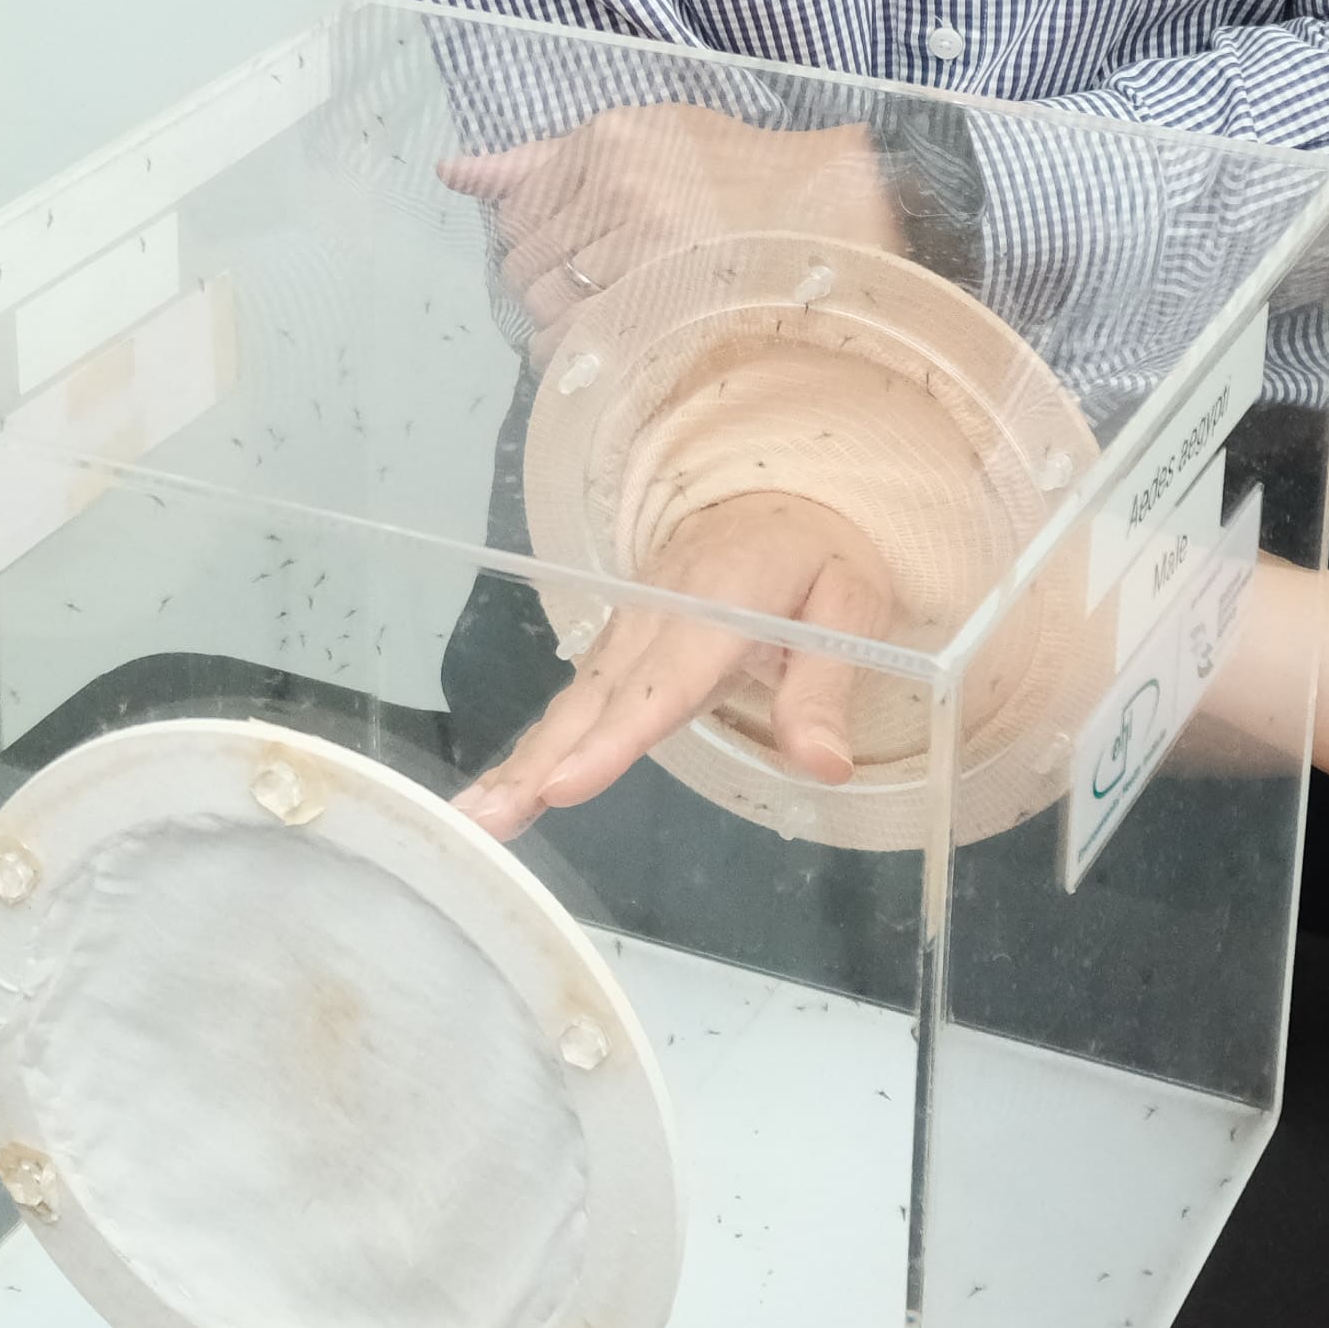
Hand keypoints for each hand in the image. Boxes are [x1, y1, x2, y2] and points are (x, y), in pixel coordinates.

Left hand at [443, 102, 903, 333]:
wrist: (835, 214)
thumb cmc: (740, 180)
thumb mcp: (647, 141)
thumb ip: (542, 163)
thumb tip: (453, 171)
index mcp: (608, 139)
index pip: (517, 213)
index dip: (536, 248)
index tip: (577, 260)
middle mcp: (621, 184)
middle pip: (525, 265)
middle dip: (547, 291)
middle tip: (598, 298)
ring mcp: (646, 242)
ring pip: (548, 308)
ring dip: (566, 330)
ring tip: (614, 324)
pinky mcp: (668, 295)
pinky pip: (582, 342)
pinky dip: (585, 358)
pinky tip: (616, 350)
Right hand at [455, 488, 895, 830]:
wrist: (776, 505)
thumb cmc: (819, 560)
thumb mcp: (852, 609)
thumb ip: (826, 688)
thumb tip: (824, 765)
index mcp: (721, 600)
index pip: (664, 681)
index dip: (613, 738)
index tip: (563, 786)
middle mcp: (657, 612)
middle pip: (597, 699)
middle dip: (540, 764)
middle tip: (487, 822)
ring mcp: (630, 627)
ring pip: (574, 704)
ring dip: (522, 763)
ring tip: (476, 818)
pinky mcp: (619, 646)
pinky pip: (576, 701)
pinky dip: (536, 748)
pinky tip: (503, 791)